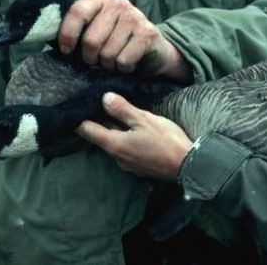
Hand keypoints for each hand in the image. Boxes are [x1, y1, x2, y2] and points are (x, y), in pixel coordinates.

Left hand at [58, 0, 191, 80]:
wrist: (154, 50)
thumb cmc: (117, 42)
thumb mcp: (96, 30)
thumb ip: (79, 31)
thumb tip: (54, 44)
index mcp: (99, 0)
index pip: (77, 12)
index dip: (68, 34)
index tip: (66, 51)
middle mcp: (118, 3)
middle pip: (91, 40)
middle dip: (90, 58)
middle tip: (97, 60)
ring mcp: (134, 16)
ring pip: (107, 53)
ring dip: (108, 65)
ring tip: (115, 60)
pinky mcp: (148, 32)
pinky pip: (123, 60)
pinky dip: (123, 68)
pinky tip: (128, 63)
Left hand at [77, 93, 193, 180]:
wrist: (190, 166)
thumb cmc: (167, 141)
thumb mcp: (144, 120)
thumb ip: (122, 109)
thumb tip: (104, 98)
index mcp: (114, 144)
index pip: (88, 131)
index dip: (80, 119)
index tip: (77, 108)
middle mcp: (117, 157)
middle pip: (100, 137)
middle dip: (98, 122)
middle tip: (96, 105)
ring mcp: (127, 165)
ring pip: (114, 143)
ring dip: (113, 131)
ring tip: (115, 114)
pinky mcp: (138, 167)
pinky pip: (125, 150)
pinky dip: (124, 139)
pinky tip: (132, 131)